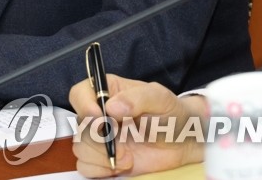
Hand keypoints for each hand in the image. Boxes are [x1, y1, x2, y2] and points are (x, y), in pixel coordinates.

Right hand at [69, 74, 206, 176]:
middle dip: (99, 140)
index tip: (101, 119)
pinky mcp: (102, 158)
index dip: (84, 106)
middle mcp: (98, 114)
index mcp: (107, 91)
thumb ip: (137, 98)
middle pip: (79, 125)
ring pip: (80, 148)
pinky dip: (101, 170)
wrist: (183, 143)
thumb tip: (111, 107)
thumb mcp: (160, 98)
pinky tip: (122, 165)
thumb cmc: (171, 115)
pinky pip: (86, 166)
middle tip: (121, 143)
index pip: (79, 94)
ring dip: (103, 157)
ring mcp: (99, 137)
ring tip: (128, 157)